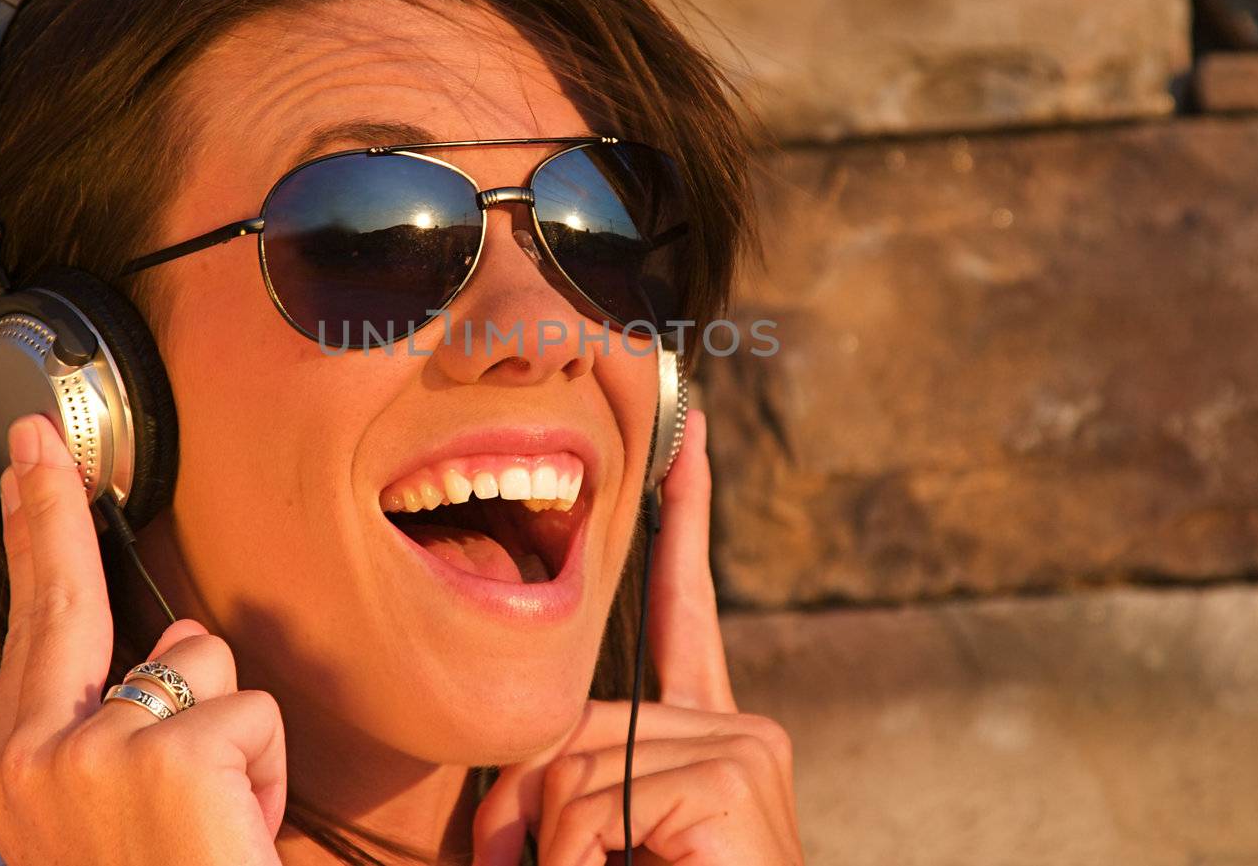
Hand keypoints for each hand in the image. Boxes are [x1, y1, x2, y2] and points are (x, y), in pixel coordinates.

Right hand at [0, 414, 287, 865]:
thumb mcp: (135, 806)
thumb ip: (132, 720)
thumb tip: (175, 641)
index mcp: (13, 771)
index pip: (34, 625)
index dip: (33, 531)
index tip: (26, 455)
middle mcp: (28, 760)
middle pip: (73, 600)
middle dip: (51, 511)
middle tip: (34, 437)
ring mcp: (87, 757)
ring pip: (201, 662)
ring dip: (234, 736)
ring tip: (217, 824)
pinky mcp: (162, 758)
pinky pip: (253, 709)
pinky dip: (267, 769)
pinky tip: (238, 833)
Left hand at [472, 409, 803, 863]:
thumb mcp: (599, 844)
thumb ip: (572, 783)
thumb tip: (515, 795)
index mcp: (708, 740)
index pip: (687, 610)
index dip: (685, 520)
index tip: (689, 433)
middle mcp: (738, 731)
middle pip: (576, 716)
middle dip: (523, 807)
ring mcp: (743, 751)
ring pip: (573, 760)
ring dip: (545, 850)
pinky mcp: (733, 776)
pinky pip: (593, 798)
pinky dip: (572, 860)